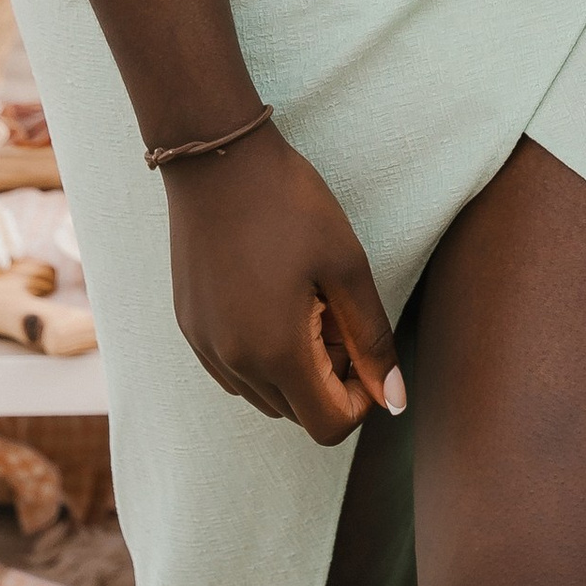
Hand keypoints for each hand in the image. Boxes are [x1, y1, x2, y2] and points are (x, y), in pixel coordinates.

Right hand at [164, 123, 406, 440]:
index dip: (360, 397)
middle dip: (329, 378)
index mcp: (276, 352)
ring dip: (295, 368)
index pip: (329, 427)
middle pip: (298, 414)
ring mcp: (205, 348)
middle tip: (335, 310)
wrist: (217, 158)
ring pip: (265, 396)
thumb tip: (393, 400)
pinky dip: (262, 354)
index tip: (362, 343)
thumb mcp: (347, 267)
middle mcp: (234, 363)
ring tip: (305, 301)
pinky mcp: (191, 329)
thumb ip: (372, 340)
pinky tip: (273, 297)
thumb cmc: (290, 204)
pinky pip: (234, 372)